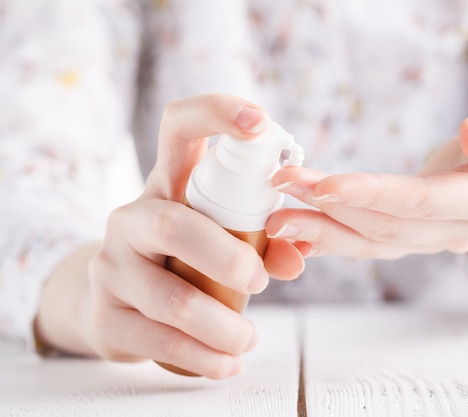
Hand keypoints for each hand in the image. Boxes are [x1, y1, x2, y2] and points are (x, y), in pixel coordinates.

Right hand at [35, 94, 303, 378]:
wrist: (116, 302)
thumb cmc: (182, 260)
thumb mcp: (220, 239)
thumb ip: (263, 241)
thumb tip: (295, 258)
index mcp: (167, 186)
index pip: (180, 128)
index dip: (216, 113)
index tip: (259, 121)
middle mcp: (131, 217)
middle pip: (173, 225)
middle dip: (225, 256)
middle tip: (259, 281)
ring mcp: (111, 266)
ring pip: (171, 298)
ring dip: (223, 325)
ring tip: (247, 339)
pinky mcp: (106, 315)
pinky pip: (158, 340)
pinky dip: (203, 357)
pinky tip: (225, 363)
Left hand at [266, 86, 467, 276]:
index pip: (425, 202)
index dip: (374, 196)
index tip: (325, 184)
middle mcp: (459, 229)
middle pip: (387, 227)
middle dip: (331, 210)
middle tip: (280, 187)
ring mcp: (434, 240)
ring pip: (372, 243)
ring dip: (322, 229)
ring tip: (275, 215)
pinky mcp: (414, 238)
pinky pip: (369, 245)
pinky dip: (332, 241)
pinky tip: (294, 236)